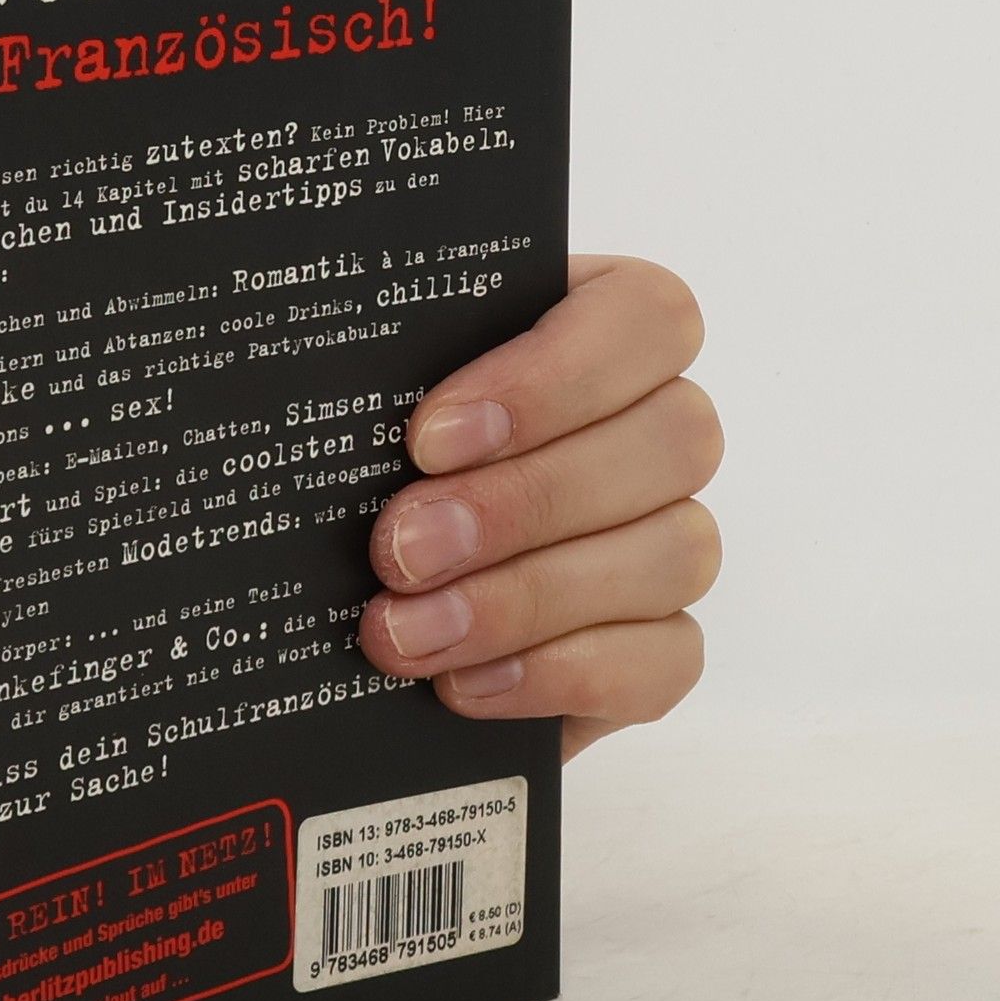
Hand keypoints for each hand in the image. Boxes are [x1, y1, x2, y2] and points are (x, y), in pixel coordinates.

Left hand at [359, 256, 721, 759]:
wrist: (338, 614)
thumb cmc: (360, 474)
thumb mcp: (361, 405)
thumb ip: (374, 372)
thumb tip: (327, 382)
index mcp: (598, 331)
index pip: (646, 317)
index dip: (552, 377)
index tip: (428, 439)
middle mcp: (655, 430)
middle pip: (672, 440)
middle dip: (521, 503)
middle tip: (401, 548)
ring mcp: (670, 539)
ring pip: (672, 553)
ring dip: (527, 599)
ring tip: (405, 631)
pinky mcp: (659, 647)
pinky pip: (666, 660)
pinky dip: (560, 674)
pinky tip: (464, 683)